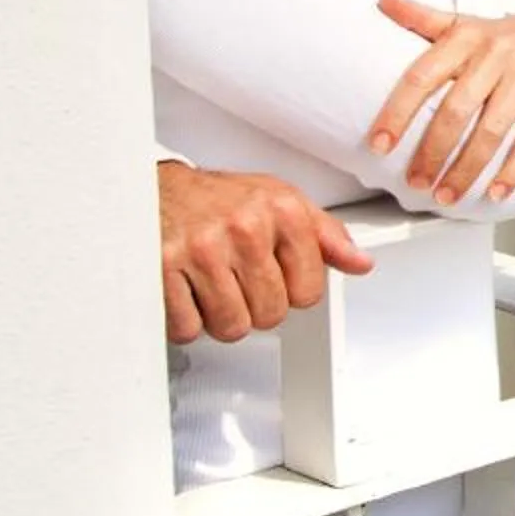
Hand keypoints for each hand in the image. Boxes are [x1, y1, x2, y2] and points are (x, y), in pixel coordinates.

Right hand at [159, 162, 371, 342]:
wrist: (155, 187)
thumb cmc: (219, 199)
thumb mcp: (281, 203)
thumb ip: (325, 236)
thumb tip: (360, 263)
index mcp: (282, 211)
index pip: (308, 291)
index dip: (292, 292)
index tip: (277, 278)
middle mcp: (244, 227)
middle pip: (270, 314)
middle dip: (255, 307)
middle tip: (238, 281)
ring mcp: (201, 248)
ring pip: (231, 326)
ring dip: (220, 317)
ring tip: (212, 286)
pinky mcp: (161, 268)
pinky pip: (187, 328)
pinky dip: (185, 321)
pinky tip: (186, 293)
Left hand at [372, 0, 514, 205]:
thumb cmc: (505, 33)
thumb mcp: (463, 21)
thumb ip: (420, 17)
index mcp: (465, 39)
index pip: (423, 76)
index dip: (397, 112)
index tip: (378, 144)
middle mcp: (495, 57)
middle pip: (457, 110)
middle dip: (432, 152)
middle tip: (415, 182)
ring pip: (492, 131)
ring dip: (466, 169)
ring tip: (446, 195)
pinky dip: (514, 170)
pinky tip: (496, 192)